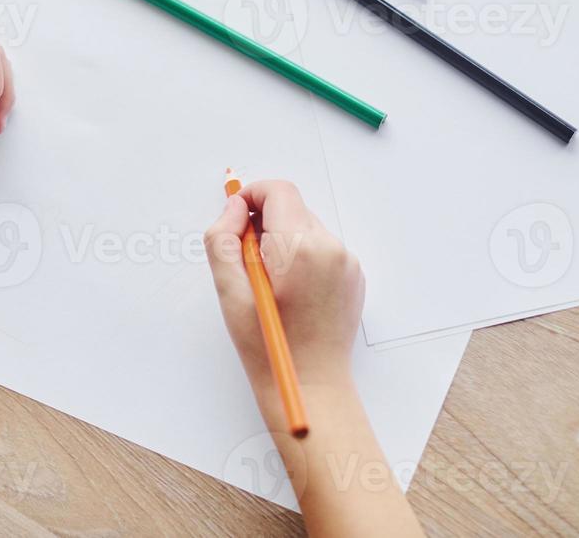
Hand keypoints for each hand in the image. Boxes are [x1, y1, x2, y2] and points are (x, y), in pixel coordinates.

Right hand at [204, 180, 364, 407]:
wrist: (313, 387)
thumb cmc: (270, 347)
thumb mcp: (230, 292)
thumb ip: (224, 239)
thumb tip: (234, 208)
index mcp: (302, 248)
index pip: (278, 191)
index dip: (251, 197)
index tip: (236, 218)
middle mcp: (332, 249)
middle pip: (293, 208)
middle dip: (265, 224)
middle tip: (247, 263)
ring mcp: (348, 263)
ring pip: (306, 228)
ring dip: (283, 242)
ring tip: (269, 284)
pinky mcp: (354, 277)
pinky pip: (322, 249)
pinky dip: (302, 257)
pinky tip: (290, 292)